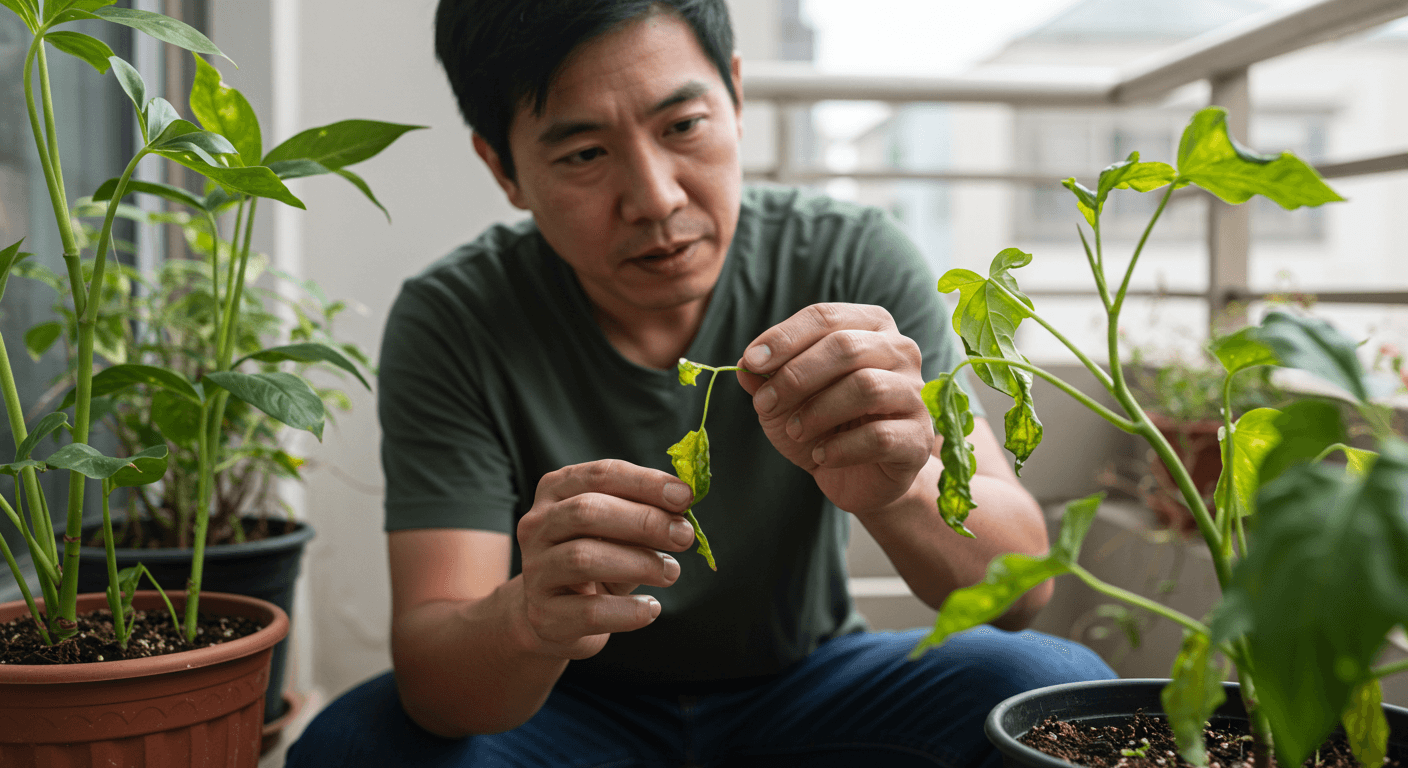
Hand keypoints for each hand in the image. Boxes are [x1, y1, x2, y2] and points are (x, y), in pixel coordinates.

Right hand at [515, 460, 697, 659]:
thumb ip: (643, 514)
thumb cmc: (596, 562)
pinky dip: (628, 611)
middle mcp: (537, 526)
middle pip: (587, 511)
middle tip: (684, 535)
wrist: (557, 617)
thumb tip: (682, 504)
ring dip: (640, 563)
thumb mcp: (617, 531)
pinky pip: (589, 611)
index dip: (646, 483)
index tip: (685, 496)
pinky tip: (650, 608)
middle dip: (644, 521)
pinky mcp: (544, 616)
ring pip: (584, 558)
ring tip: (671, 572)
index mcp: (556, 491)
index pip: (601, 475)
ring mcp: (535, 571)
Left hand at [736, 303, 934, 514]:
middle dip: (796, 375)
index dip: (784, 337)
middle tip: (765, 403)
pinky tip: (821, 456)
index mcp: (870, 327)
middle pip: (846, 347)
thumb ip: (766, 378)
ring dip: (817, 411)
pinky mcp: (919, 439)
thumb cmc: (824, 426)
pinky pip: (879, 436)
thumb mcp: (785, 400)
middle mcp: (900, 351)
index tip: (751, 362)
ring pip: (866, 387)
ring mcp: (915, 394)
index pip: (826, 317)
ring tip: (794, 430)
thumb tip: (745, 365)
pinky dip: (840, 448)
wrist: (859, 478)